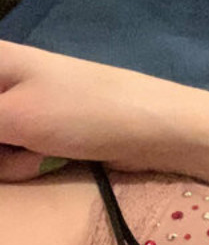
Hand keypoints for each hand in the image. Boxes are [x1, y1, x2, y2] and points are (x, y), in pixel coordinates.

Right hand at [0, 42, 202, 181]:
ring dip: (8, 159)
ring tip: (38, 152)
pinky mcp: (38, 134)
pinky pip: (9, 157)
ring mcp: (19, 110)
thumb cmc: (84, 111)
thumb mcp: (10, 116)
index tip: (10, 132)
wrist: (157, 131)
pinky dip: (22, 164)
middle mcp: (2, 81)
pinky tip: (48, 161)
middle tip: (20, 142)